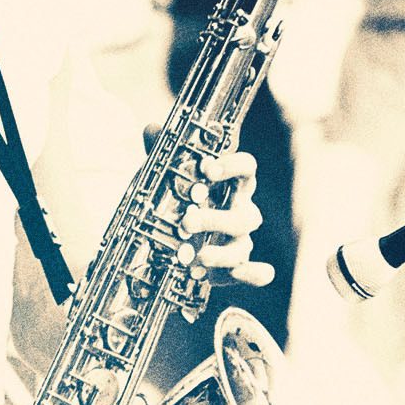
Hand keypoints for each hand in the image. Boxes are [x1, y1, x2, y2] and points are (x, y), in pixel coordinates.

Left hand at [142, 129, 273, 286]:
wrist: (176, 234)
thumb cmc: (180, 198)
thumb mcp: (168, 176)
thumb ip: (162, 154)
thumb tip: (151, 130)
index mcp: (231, 186)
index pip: (247, 169)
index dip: (232, 166)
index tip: (207, 169)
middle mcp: (241, 211)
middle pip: (247, 215)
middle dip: (217, 219)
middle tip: (188, 221)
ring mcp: (239, 240)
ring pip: (244, 245)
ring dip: (224, 252)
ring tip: (199, 256)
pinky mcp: (235, 265)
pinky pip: (253, 272)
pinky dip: (252, 274)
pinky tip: (238, 273)